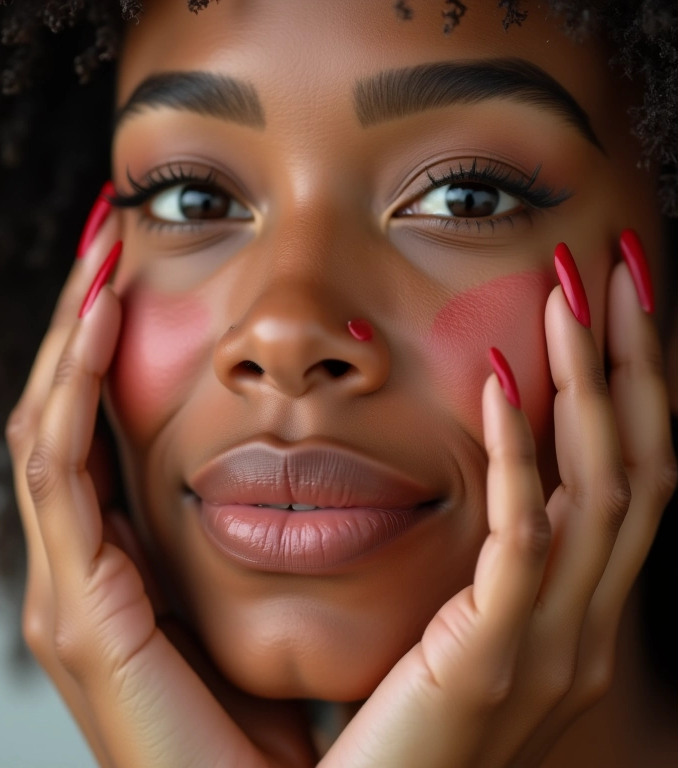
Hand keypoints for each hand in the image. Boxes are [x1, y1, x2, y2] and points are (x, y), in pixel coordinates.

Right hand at [6, 222, 316, 767]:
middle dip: (75, 329)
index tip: (129, 277)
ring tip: (97, 259)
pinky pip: (62, 473)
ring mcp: (67, 592)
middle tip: (102, 242)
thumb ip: (240, 542)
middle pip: (61, 418)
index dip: (101, 354)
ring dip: (67, 342)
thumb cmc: (264, 719)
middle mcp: (78, 571)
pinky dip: (73, 392)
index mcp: (117, 567)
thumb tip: (283, 467)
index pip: (94, 434)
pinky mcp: (77, 612)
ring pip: (48, 431)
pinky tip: (98, 321)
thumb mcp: (247, 607)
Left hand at [320, 238, 676, 767]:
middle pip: (640, 465)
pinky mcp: (489, 658)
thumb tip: (500, 478)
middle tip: (616, 271)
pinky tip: (493, 383)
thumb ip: (496, 564)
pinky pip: (520, 542)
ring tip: (564, 297)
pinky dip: (516, 459)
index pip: (633, 476)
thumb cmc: (412, 719)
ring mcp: (551, 644)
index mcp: (580, 610)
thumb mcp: (469, 628)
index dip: (638, 387)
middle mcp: (587, 622)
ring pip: (599, 490)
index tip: (617, 306)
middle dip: (633, 362)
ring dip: (585, 384)